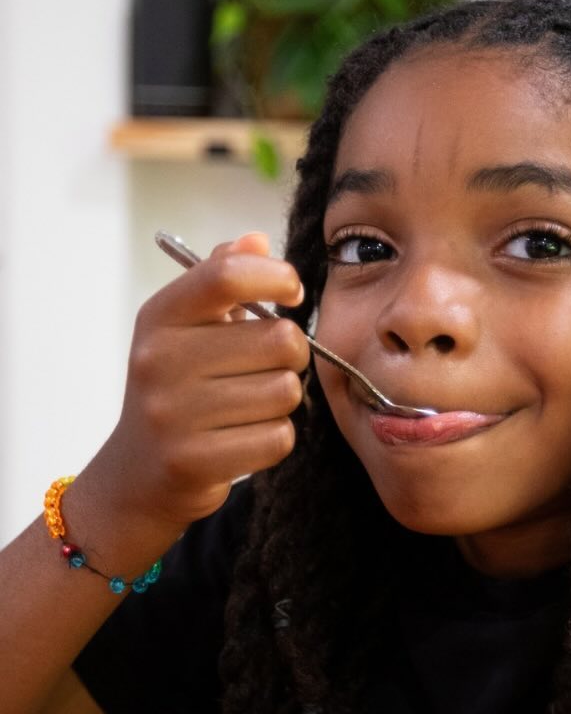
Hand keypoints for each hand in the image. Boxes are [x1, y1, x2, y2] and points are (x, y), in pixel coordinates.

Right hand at [77, 232, 309, 562]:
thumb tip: (256, 239)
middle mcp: (158, 360)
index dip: (277, 277)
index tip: (291, 294)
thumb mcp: (184, 327)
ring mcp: (172, 414)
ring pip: (285, 391)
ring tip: (252, 405)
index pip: (228, 275)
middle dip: (292, 354)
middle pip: (279, 339)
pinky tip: (247, 437)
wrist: (135, 474)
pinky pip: (278, 438)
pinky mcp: (193, 461)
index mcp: (160, 317)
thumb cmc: (175, 389)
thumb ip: (220, 278)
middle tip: (271, 366)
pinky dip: (275, 438)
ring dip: (283, 400)